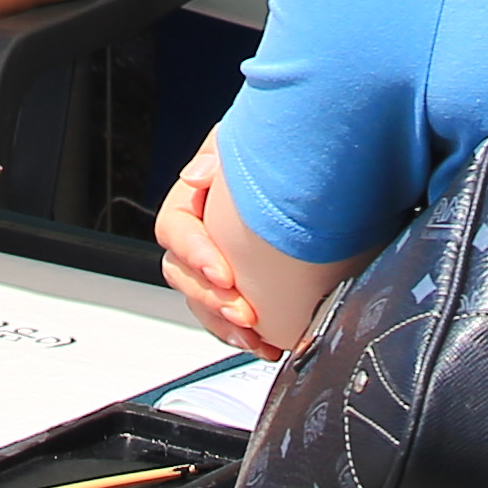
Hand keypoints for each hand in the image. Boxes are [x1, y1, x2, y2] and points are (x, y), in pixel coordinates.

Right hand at [155, 141, 274, 357]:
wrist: (313, 173)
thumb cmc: (273, 153)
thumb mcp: (245, 143)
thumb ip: (218, 154)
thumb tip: (195, 177)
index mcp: (192, 200)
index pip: (175, 230)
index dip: (195, 254)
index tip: (224, 273)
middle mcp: (198, 236)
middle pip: (183, 275)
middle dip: (212, 299)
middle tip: (244, 312)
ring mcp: (215, 266)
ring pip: (202, 304)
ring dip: (225, 325)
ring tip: (254, 336)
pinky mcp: (238, 289)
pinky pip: (226, 321)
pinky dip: (243, 336)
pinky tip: (266, 345)